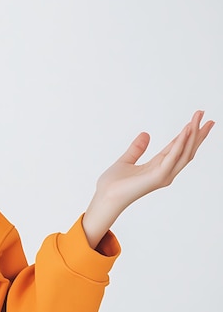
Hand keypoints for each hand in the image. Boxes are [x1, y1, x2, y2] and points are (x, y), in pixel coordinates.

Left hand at [83, 110, 214, 248]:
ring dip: (193, 135)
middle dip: (198, 134)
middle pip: (187, 150)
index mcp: (158, 167)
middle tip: (206, 116)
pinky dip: (180, 143)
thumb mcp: (126, 160)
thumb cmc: (113, 184)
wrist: (105, 197)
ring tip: (198, 118)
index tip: (196, 121)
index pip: (178, 148)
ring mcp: (164, 175)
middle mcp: (165, 172)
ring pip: (184, 152)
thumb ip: (137, 148)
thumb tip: (145, 134)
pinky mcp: (158, 176)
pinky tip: (186, 130)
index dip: (188, 135)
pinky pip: (172, 156)